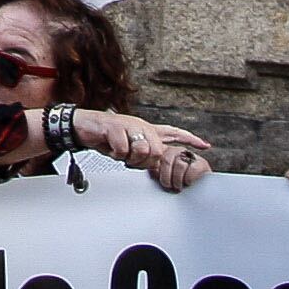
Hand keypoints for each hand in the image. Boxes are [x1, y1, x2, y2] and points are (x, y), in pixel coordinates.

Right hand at [74, 108, 210, 181]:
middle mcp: (141, 125)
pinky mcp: (116, 127)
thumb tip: (155, 163)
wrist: (83, 126)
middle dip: (145, 162)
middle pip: (158, 151)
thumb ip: (143, 153)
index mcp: (146, 130)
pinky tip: (110, 147)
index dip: (189, 139)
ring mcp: (129, 124)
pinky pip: (123, 150)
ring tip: (120, 153)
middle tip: (131, 160)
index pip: (173, 132)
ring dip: (130, 158)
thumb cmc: (107, 137)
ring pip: (142, 150)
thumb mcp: (129, 146)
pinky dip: (116, 154)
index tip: (205, 145)